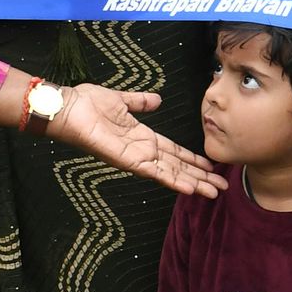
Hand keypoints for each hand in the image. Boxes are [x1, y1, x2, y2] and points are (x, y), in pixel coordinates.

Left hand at [47, 84, 227, 197]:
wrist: (69, 108)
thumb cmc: (88, 103)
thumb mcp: (121, 100)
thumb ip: (140, 101)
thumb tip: (157, 99)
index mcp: (142, 136)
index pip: (174, 151)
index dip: (193, 160)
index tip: (212, 167)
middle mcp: (142, 150)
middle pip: (178, 167)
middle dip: (200, 177)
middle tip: (222, 187)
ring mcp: (136, 158)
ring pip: (171, 173)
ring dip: (193, 183)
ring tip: (213, 192)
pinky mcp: (128, 162)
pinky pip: (155, 173)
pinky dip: (173, 181)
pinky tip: (189, 188)